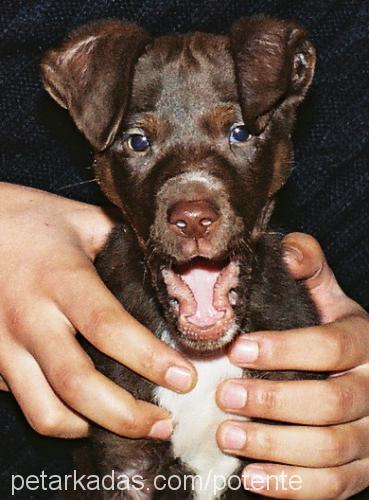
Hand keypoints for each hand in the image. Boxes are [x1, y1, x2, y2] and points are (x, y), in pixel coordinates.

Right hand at [0, 183, 195, 439]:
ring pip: (45, 411)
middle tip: (163, 423)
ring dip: (91, 427)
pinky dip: (59, 416)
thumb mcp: (82, 221)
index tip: (184, 378)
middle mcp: (30, 318)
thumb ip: (124, 246)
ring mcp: (3, 345)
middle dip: (125, 415)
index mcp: (60, 279)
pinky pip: (25, 402)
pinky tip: (84, 409)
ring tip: (126, 425)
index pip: (108, 326)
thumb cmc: (31, 220)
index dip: (149, 358)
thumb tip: (169, 273)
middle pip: (78, 384)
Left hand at [216, 233, 368, 498]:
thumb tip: (287, 248)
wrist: (366, 377)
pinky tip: (253, 477)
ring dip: (276, 445)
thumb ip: (310, 270)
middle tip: (224, 395)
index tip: (238, 349)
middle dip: (273, 400)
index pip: (330, 346)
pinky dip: (294, 486)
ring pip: (331, 448)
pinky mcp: (363, 469)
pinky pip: (334, 485)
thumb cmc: (336, 333)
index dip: (284, 349)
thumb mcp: (329, 299)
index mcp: (364, 343)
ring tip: (227, 435)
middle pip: (330, 401)